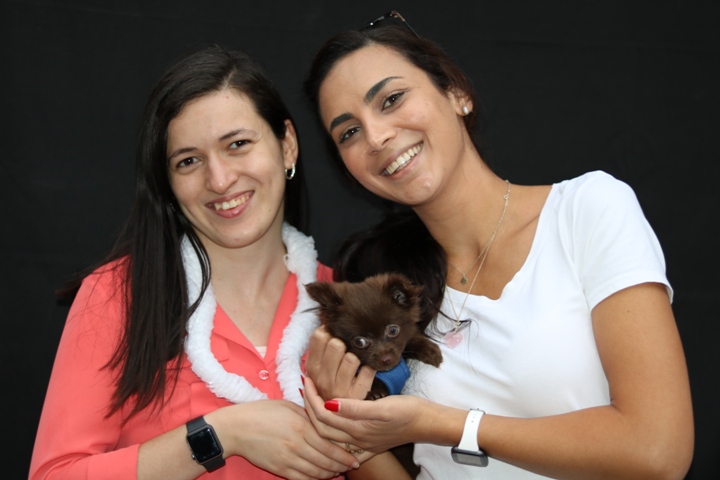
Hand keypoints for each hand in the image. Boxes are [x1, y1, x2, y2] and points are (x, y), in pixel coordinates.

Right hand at [215, 400, 358, 479]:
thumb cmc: (262, 413)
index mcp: (301, 427)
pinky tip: (320, 477)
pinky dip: (314, 479)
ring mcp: (287, 459)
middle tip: (352, 466)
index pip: (329, 446)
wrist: (237, 428)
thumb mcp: (289, 407)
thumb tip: (326, 420)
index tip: (355, 457)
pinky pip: (301, 479)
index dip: (344, 455)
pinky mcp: (279, 469)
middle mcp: (297, 446)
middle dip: (342, 466)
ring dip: (329, 474)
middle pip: (326, 462)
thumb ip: (309, 416)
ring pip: (315, 473)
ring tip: (338, 472)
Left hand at [303, 376, 432, 452]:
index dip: (311, 398)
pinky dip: (334, 441)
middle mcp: (357, 439)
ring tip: (313, 402)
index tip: (306, 380)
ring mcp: (364, 445)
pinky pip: (346, 448)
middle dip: (310, 408)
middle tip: (305, 388)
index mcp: (357, 429)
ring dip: (318, 420)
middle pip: (322, 427)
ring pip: (331, 436)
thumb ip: (354, 407)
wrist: (429, 423)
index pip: (323, 415)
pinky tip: (331, 432)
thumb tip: (328, 404)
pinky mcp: (371, 444)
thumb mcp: (382, 407)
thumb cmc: (408, 411)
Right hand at [306, 326, 374, 399]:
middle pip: (336, 344)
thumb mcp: (317, 371)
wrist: (339, 418)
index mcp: (312, 369)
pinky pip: (369, 371)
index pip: (318, 336)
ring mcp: (340, 388)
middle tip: (345, 352)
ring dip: (356, 358)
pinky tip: (365, 373)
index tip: (333, 338)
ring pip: (352, 358)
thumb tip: (326, 324)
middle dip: (343, 344)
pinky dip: (370, 369)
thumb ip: (319, 350)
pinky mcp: (357, 395)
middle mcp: (323, 379)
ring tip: (354, 365)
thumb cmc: (329, 387)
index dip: (329, 332)